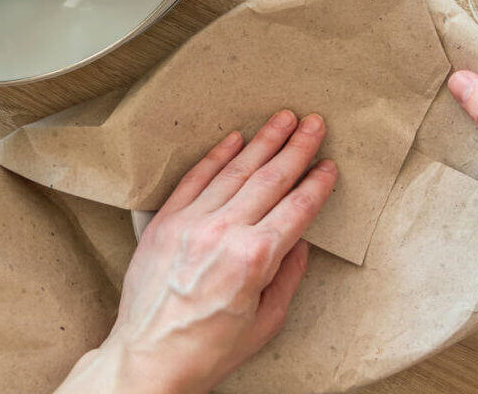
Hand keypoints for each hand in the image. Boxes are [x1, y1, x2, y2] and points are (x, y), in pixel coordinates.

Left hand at [56, 111, 335, 393]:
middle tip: (315, 123)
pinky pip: (195, 179)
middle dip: (297, 147)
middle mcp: (224, 232)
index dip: (317, 184)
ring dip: (263, 141)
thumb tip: (299, 241)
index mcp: (255, 259)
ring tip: (283, 119)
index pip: (297, 208)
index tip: (329, 165)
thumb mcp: (266, 322)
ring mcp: (191, 223)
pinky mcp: (165, 222)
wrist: (148, 359)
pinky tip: (235, 138)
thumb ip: (288, 276)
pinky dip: (216, 156)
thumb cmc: (209, 350)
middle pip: (270, 179)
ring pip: (235, 171)